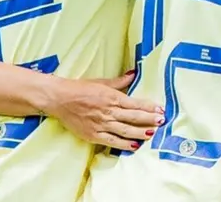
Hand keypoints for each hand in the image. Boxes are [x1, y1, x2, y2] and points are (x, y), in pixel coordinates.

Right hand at [43, 71, 163, 150]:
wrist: (59, 99)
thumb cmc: (79, 88)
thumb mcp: (100, 81)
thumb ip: (119, 81)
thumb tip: (133, 74)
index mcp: (110, 97)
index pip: (134, 103)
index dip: (148, 107)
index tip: (160, 109)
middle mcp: (108, 111)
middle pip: (133, 117)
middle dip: (149, 119)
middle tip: (161, 121)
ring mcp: (101, 124)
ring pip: (125, 130)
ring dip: (140, 132)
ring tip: (153, 134)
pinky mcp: (93, 135)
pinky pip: (112, 141)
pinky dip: (124, 144)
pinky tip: (135, 146)